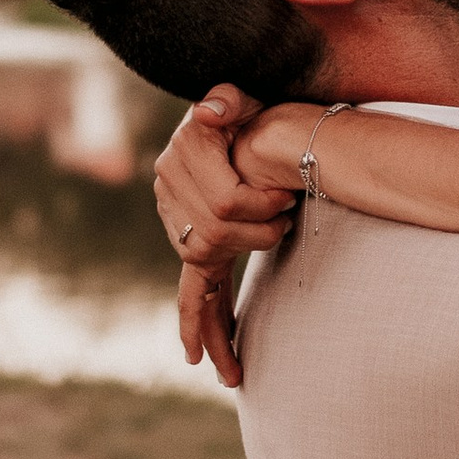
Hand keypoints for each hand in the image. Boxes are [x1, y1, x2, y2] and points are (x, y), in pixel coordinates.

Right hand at [152, 89, 297, 381]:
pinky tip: (204, 361)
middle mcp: (171, 192)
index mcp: (182, 158)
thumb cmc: (250, 110)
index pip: (223, 202)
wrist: (240, 125)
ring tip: (257, 298)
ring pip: (201, 269)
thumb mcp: (245, 96)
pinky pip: (191, 292)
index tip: (287, 198)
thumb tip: (212, 112)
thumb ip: (230, 99)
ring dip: (232, 281)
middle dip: (254, 238)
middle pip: (212, 238)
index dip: (259, 205)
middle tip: (286, 225)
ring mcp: (178, 222)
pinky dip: (197, 326)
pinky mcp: (193, 245)